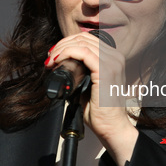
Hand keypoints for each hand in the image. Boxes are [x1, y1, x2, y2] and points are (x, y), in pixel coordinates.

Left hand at [45, 32, 138, 165]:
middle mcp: (115, 57)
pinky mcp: (105, 71)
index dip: (68, 43)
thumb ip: (81, 72)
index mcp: (113, 59)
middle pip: (84, 38)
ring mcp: (112, 63)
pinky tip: (58, 60)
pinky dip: (67, 53)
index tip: (54, 54)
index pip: (88, 39)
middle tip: (50, 58)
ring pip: (82, 43)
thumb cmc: (100, 111)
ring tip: (51, 60)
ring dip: (62, 49)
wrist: (112, 127)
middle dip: (62, 44)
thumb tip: (62, 66)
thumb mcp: (89, 85)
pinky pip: (83, 52)